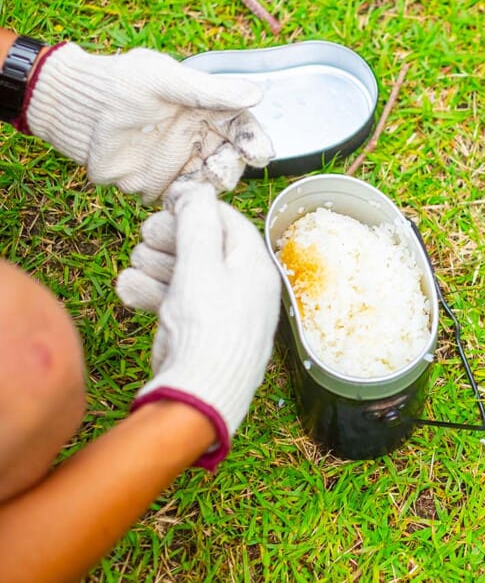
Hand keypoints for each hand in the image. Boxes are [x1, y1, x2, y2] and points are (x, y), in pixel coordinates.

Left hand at [18, 43, 273, 202]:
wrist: (75, 107)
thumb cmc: (120, 82)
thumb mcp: (166, 80)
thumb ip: (211, 91)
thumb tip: (257, 94)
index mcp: (206, 111)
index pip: (241, 128)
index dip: (254, 141)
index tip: (259, 152)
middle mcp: (198, 139)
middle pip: (231, 158)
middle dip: (234, 166)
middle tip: (224, 168)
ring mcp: (180, 163)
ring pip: (210, 182)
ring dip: (214, 185)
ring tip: (207, 181)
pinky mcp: (159, 184)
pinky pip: (182, 199)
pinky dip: (188, 203)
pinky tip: (188, 202)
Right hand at [116, 185, 280, 468]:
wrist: (200, 394)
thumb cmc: (208, 327)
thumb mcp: (201, 265)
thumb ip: (198, 224)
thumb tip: (199, 189)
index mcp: (255, 267)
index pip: (229, 222)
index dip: (196, 209)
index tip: (168, 204)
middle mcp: (244, 288)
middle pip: (205, 247)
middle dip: (171, 239)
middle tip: (147, 236)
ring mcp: (223, 312)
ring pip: (186, 275)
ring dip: (156, 266)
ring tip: (137, 265)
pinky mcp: (201, 333)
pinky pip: (177, 303)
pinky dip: (153, 295)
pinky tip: (129, 291)